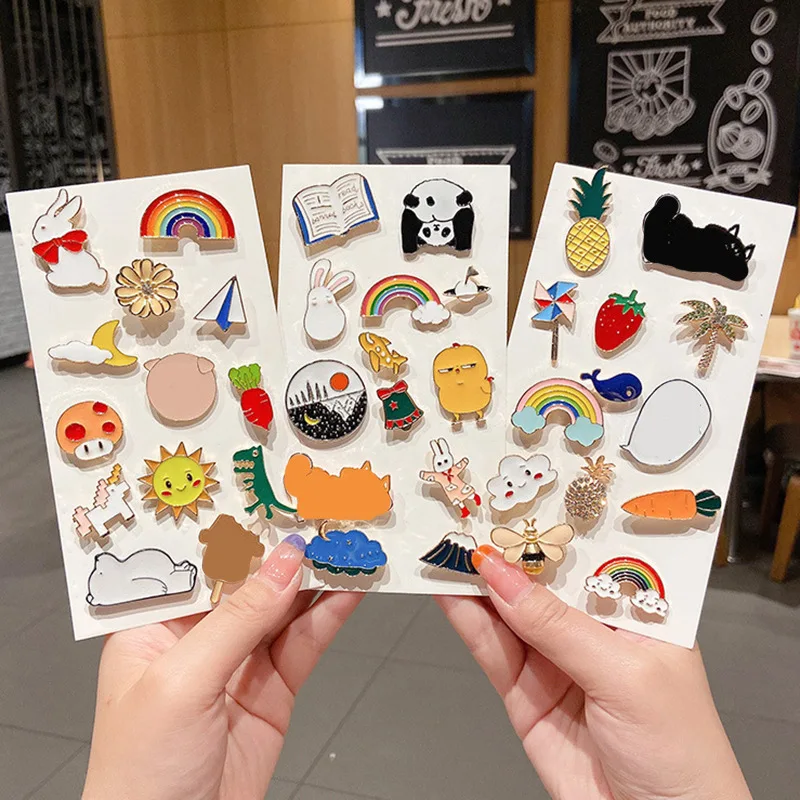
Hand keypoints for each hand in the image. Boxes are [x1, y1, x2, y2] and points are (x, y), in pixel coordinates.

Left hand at [82, 537, 361, 799]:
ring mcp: (240, 660)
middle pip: (252, 576)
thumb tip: (283, 563)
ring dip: (318, 576)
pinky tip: (351, 590)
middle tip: (327, 515)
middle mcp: (198, 635)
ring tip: (350, 544)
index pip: (203, 558)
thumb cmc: (139, 776)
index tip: (279, 496)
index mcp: (156, 622)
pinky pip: (306, 640)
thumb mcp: (182, 682)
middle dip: (288, 547)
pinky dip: (332, 614)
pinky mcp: (274, 686)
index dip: (242, 526)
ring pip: (285, 604)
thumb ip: (238, 619)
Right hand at [438, 546, 750, 799]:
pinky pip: (490, 649)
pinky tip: (448, 592)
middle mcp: (593, 629)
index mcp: (635, 611)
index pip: (590, 554)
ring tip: (445, 547)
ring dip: (477, 581)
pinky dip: (466, 620)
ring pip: (508, 610)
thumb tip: (503, 578)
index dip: (552, 525)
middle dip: (506, 550)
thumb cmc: (680, 755)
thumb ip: (558, 626)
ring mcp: (555, 660)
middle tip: (467, 518)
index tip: (515, 499)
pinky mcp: (525, 693)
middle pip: (541, 578)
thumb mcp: (626, 677)